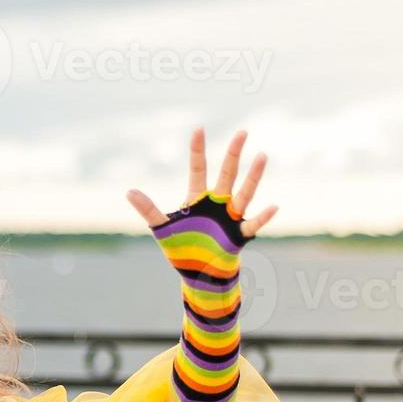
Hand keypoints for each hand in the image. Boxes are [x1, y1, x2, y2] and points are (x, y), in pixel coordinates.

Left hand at [126, 128, 277, 236]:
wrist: (198, 273)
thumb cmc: (182, 247)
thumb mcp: (161, 227)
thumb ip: (148, 210)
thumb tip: (129, 192)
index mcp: (197, 198)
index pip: (198, 168)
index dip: (198, 149)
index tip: (198, 128)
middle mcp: (217, 203)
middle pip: (227, 173)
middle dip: (233, 154)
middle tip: (242, 132)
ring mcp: (230, 217)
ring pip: (245, 192)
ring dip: (253, 176)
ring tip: (262, 156)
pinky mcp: (239, 235)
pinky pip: (253, 224)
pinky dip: (264, 216)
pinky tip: (274, 206)